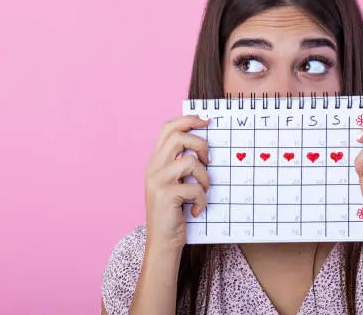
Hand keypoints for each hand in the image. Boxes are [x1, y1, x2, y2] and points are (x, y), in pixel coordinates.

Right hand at [144, 115, 209, 249]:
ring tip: (203, 191)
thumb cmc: (174, 212)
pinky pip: (195, 188)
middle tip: (208, 161)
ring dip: (204, 178)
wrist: (162, 242)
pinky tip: (197, 209)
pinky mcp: (166, 195)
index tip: (206, 120)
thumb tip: (204, 146)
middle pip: (179, 138)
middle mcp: (153, 168)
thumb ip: (181, 165)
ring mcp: (157, 181)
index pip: (168, 129)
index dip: (187, 120)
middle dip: (200, 145)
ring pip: (190, 162)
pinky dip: (202, 199)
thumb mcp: (174, 184)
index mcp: (155, 162)